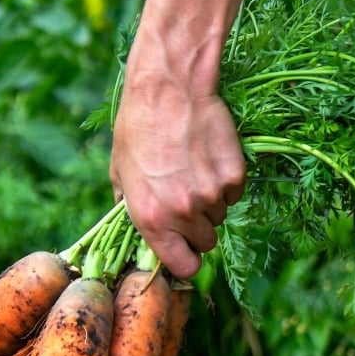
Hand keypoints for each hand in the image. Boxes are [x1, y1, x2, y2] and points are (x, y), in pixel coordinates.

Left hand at [111, 86, 244, 278]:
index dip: (185, 259)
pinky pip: (234, 193)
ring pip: (220, 216)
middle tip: (187, 199)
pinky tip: (208, 157)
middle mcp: (183, 213)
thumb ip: (129, 207)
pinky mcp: (234, 175)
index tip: (185, 249)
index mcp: (152, 218)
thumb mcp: (120, 172)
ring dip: (210, 202)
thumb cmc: (137, 128)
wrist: (168, 89)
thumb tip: (136, 230)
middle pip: (205, 243)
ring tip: (193, 170)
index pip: (183, 266)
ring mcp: (212, 195)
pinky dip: (225, 182)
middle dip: (198, 228)